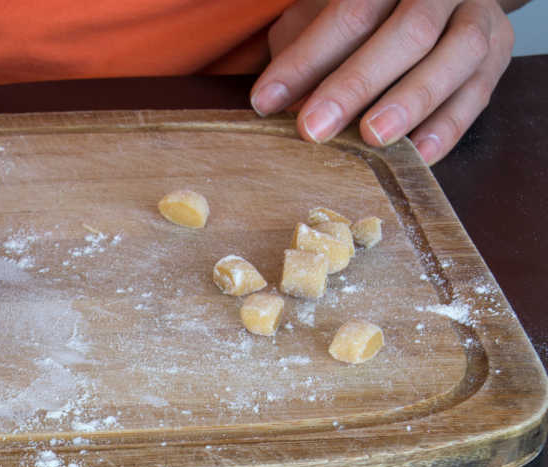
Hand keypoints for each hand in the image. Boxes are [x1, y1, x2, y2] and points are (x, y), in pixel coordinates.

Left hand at [251, 0, 516, 163]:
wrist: (434, 1)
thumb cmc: (361, 16)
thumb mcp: (321, 16)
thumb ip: (304, 50)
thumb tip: (275, 103)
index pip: (351, 13)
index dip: (306, 59)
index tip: (266, 100)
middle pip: (409, 32)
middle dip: (356, 84)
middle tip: (314, 129)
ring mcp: (477, 19)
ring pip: (456, 57)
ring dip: (411, 102)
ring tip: (371, 137)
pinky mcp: (497, 56)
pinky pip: (478, 93)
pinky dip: (447, 127)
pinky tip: (415, 155)